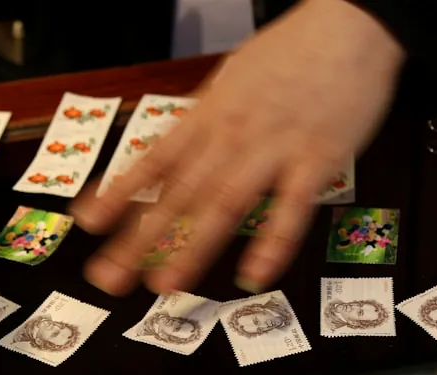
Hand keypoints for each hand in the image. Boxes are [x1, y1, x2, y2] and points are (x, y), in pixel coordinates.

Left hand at [70, 0, 404, 295]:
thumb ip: (209, 118)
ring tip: (164, 285)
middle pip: (179, 193)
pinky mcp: (317, 160)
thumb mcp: (235, 77)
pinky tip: (254, 275)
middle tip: (109, 277)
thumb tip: (181, 150)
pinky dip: (273, 243)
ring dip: (192, 247)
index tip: (87, 223)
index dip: (118, 192)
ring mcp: (273, 149)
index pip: (154, 159)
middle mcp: (231, 135)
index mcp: (209, 113)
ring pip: (224, 204)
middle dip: (139, 238)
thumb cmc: (293, 50)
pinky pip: (292, 208)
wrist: (349, 22)